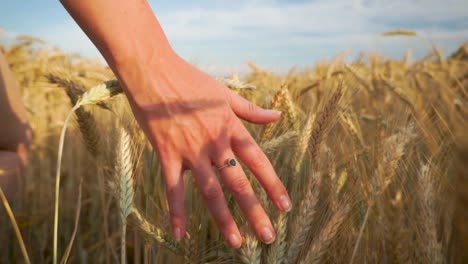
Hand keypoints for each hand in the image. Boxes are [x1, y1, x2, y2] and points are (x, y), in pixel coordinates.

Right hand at [120, 52, 291, 247]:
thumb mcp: (225, 93)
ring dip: (224, 219)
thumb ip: (251, 110)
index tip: (285, 206)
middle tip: (268, 236)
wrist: (153, 71)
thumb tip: (277, 116)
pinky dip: (176, 213)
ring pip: (210, 191)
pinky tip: (180, 235)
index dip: (273, 184)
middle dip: (255, 210)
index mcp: (230, 126)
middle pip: (238, 182)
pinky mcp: (166, 155)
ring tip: (237, 242)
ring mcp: (190, 151)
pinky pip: (173, 189)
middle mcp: (214, 142)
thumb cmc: (190, 81)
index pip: (258, 160)